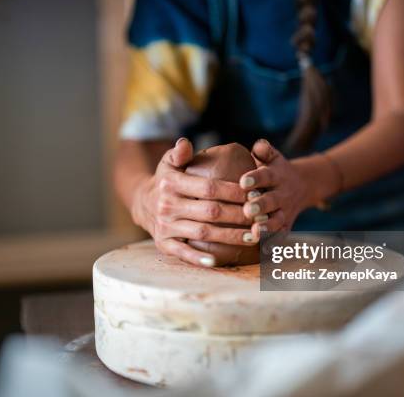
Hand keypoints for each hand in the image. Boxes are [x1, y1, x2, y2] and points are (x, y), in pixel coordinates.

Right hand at [132, 138, 253, 266]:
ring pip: (202, 232)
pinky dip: (199, 258)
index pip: (208, 188)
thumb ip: (179, 153)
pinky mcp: (163, 243)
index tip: (254, 194)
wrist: (142, 203)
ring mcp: (165, 226)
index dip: (233, 191)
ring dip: (229, 236)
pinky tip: (217, 261)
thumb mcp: (168, 163)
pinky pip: (183, 252)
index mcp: (171, 183)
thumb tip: (185, 143)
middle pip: (210, 212)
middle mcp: (167, 205)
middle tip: (261, 218)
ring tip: (253, 237)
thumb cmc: (166, 180)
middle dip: (238, 215)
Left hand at [239, 139, 339, 236]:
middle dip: (260, 206)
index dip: (255, 179)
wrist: (303, 185)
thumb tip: (257, 145)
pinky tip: (265, 251)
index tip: (243, 182)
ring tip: (255, 231)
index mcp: (276, 176)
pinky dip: (275, 243)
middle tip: (248, 209)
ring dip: (267, 227)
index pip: (265, 176)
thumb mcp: (273, 157)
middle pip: (272, 201)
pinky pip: (282, 235)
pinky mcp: (286, 225)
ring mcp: (285, 211)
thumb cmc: (275, 169)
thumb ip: (264, 150)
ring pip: (277, 220)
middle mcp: (282, 194)